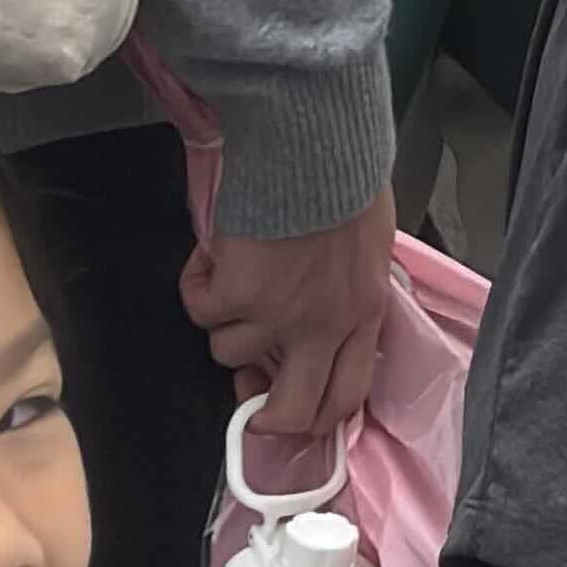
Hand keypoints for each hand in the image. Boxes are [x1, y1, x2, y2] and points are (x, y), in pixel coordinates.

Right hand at [184, 194, 391, 441]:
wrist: (313, 149)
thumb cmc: (344, 182)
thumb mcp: (368, 250)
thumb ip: (346, 295)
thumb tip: (316, 324)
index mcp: (363, 313)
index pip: (347, 392)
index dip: (315, 417)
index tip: (290, 416)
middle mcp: (324, 326)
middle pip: (292, 410)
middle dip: (263, 417)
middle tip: (244, 398)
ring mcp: (278, 314)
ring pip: (227, 350)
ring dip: (223, 316)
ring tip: (237, 270)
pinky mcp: (236, 293)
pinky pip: (199, 307)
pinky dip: (198, 280)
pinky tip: (217, 251)